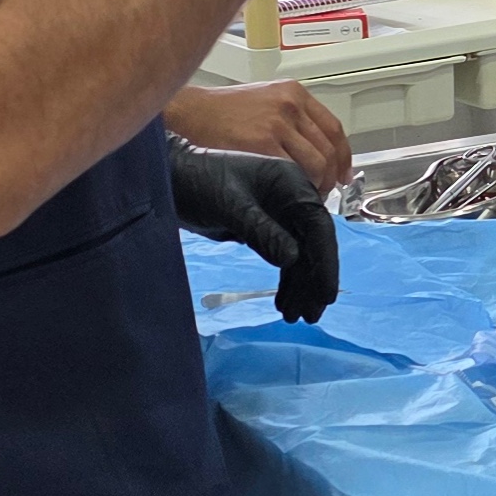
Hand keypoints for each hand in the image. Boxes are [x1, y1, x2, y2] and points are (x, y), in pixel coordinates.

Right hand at [167, 80, 353, 192]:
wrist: (188, 114)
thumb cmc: (220, 112)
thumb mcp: (264, 101)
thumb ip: (292, 120)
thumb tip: (314, 151)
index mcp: (293, 93)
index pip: (334, 128)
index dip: (344, 157)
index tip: (344, 173)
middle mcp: (290, 105)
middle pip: (329, 150)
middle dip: (331, 178)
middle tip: (321, 192)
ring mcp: (277, 124)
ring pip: (318, 164)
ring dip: (316, 186)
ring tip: (304, 195)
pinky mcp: (262, 144)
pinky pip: (294, 172)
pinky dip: (298, 188)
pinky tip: (288, 194)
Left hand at [170, 141, 343, 321]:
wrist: (170, 178)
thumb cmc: (199, 183)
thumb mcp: (231, 207)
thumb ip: (262, 232)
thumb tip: (293, 260)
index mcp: (291, 184)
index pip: (318, 226)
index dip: (325, 262)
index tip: (326, 295)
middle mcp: (292, 199)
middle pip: (313, 244)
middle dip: (312, 280)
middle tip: (310, 316)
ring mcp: (279, 215)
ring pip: (299, 255)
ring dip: (299, 286)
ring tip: (292, 316)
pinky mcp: (265, 229)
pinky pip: (283, 256)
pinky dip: (284, 280)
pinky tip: (281, 302)